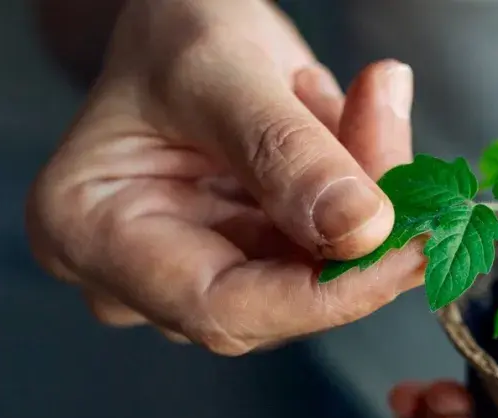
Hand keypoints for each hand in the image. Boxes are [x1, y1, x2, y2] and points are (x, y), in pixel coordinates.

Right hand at [26, 0, 423, 353]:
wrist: (187, 30)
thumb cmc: (171, 38)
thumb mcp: (220, 70)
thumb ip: (284, 151)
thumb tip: (361, 231)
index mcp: (93, 233)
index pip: (217, 307)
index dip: (321, 294)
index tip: (403, 249)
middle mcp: (143, 274)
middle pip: (278, 300)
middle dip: (359, 235)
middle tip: (404, 150)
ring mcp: (203, 271)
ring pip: (318, 276)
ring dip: (371, 200)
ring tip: (371, 104)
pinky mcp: (257, 259)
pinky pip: (333, 250)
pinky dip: (369, 192)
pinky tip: (367, 121)